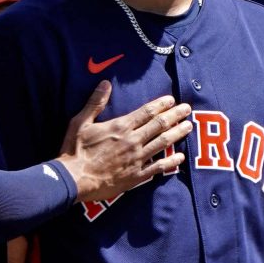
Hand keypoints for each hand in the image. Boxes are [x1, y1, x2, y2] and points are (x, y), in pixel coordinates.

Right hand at [59, 82, 193, 208]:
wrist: (74, 179)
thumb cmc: (74, 150)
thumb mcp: (80, 122)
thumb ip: (95, 103)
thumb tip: (105, 83)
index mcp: (120, 127)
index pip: (146, 112)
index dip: (161, 104)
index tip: (172, 99)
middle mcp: (132, 141)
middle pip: (159, 125)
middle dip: (175, 115)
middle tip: (187, 109)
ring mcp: (137, 159)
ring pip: (163, 143)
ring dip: (177, 133)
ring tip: (189, 126)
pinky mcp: (136, 176)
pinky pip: (158, 167)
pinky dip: (171, 162)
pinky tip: (180, 157)